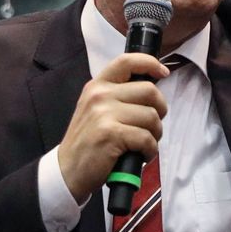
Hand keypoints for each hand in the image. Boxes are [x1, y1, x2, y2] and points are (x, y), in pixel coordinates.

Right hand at [57, 53, 168, 201]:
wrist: (67, 170)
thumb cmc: (87, 142)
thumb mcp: (94, 110)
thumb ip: (116, 96)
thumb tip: (150, 92)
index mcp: (97, 86)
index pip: (127, 61)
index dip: (150, 63)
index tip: (163, 72)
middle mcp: (100, 95)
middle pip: (150, 91)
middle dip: (160, 110)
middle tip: (151, 126)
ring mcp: (104, 114)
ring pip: (151, 116)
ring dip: (155, 134)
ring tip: (143, 144)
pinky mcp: (111, 134)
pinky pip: (146, 138)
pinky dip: (149, 151)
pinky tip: (140, 155)